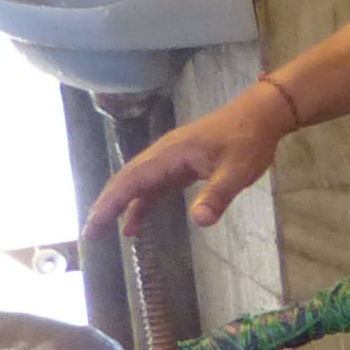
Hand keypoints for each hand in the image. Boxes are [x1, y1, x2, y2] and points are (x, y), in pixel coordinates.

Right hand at [83, 84, 293, 237]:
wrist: (261, 115)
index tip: (93, 225)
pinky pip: (153, 186)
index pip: (131, 180)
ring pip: (137, 184)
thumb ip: (218, 195)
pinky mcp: (180, 165)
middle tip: (89, 234)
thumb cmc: (248, 140)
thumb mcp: (238, 170)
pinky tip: (135, 224)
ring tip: (104, 232)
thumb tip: (199, 221)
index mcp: (169, 154)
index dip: (110, 203)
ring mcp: (170, 159)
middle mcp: (163, 155)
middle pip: (126, 181)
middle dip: (106, 206)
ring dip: (120, 206)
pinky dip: (141, 203)